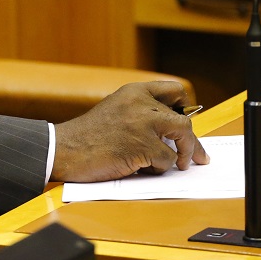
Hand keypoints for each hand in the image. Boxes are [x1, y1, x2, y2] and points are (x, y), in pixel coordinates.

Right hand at [51, 81, 209, 182]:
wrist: (63, 148)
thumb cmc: (86, 136)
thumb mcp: (114, 110)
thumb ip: (139, 112)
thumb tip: (171, 130)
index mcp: (133, 91)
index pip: (174, 90)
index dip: (184, 107)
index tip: (186, 120)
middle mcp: (141, 103)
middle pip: (183, 120)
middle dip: (193, 142)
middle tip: (196, 156)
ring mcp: (143, 124)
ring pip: (182, 138)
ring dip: (182, 155)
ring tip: (178, 165)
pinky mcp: (143, 146)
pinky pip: (168, 160)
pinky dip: (160, 169)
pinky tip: (144, 169)